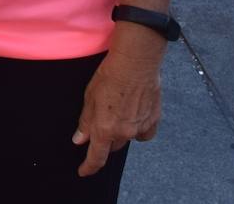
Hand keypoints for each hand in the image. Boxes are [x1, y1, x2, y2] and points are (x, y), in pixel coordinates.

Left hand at [71, 40, 163, 176]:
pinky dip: (138, 128)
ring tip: (118, 110)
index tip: (83, 171)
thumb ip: (86, 121)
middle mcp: (124, 133)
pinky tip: (134, 115)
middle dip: (105, 140)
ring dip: (121, 132)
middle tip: (102, 123)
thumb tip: (79, 139)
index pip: (96, 157)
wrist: (135, 63)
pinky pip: (144, 133)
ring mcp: (141, 128)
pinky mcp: (154, 121)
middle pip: (112, 146)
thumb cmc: (109, 76)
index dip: (88, 167)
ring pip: (128, 139)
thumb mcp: (89, 97)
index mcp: (105, 128)